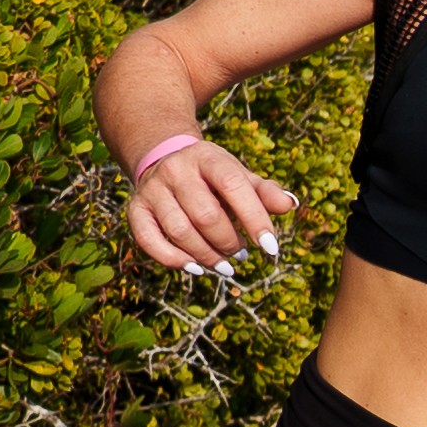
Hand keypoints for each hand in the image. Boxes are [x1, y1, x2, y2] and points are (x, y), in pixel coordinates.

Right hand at [128, 139, 300, 277]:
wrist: (164, 160)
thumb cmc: (212, 176)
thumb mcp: (238, 176)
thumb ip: (263, 191)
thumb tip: (290, 205)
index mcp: (207, 158)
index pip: (233, 186)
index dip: (255, 218)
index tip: (270, 248)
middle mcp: (176, 170)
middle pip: (206, 215)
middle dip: (228, 241)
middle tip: (241, 254)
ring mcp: (153, 190)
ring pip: (180, 231)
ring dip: (206, 255)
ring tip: (225, 264)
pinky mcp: (136, 209)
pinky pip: (149, 240)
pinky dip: (173, 260)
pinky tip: (195, 268)